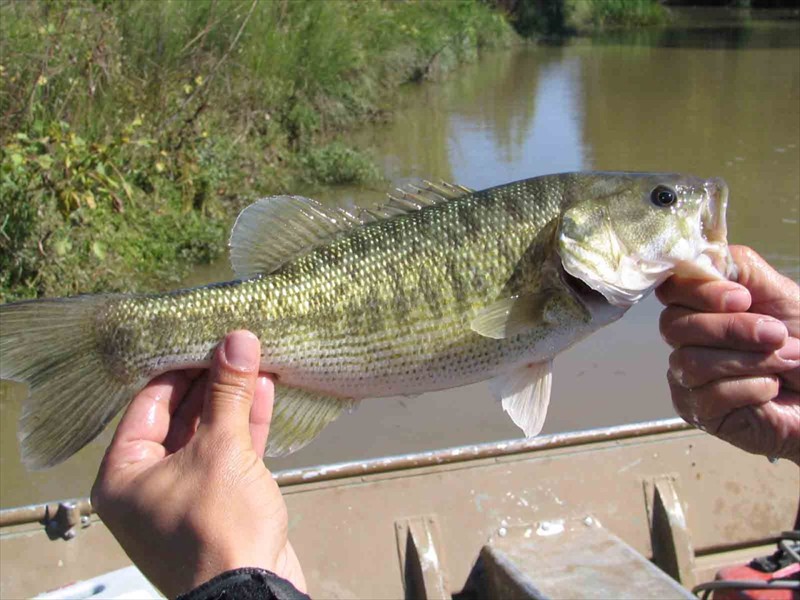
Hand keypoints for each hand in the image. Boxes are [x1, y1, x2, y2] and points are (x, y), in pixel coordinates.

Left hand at [91, 330, 305, 597]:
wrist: (252, 594)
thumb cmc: (217, 529)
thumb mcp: (221, 449)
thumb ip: (228, 392)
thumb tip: (237, 339)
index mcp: (124, 474)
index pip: (149, 403)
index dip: (181, 368)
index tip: (208, 339)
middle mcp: (148, 484)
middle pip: (180, 416)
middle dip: (212, 382)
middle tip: (237, 346)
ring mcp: (186, 495)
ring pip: (209, 434)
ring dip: (233, 400)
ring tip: (256, 360)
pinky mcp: (219, 503)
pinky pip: (228, 455)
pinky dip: (246, 426)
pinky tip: (264, 392)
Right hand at [657, 246, 799, 463]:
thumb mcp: (777, 293)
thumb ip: (738, 267)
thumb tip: (701, 255)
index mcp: (700, 307)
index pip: (670, 289)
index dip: (698, 292)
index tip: (742, 298)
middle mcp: (685, 340)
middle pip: (674, 326)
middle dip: (732, 329)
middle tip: (776, 334)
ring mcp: (685, 377)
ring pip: (691, 361)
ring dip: (750, 361)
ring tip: (785, 362)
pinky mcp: (696, 411)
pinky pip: (708, 395)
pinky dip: (751, 388)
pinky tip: (770, 389)